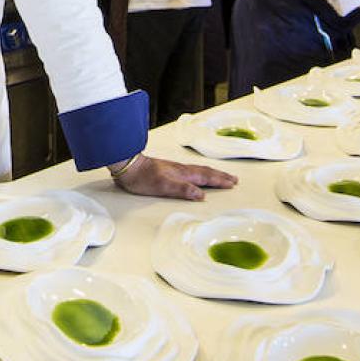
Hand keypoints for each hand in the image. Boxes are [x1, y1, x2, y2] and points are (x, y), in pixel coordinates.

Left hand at [110, 154, 236, 199]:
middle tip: (233, 179)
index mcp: (182, 174)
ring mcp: (174, 169)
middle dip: (219, 176)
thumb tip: (201, 194)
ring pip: (198, 170)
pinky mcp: (167, 170)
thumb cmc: (142, 178)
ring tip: (220, 175)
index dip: (219, 180)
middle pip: (205, 172)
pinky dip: (199, 173)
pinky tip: (195, 175)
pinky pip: (190, 171)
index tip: (232, 182)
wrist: (126, 166)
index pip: (205, 177)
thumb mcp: (163, 187)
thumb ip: (182, 189)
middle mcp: (180, 170)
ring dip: (211, 173)